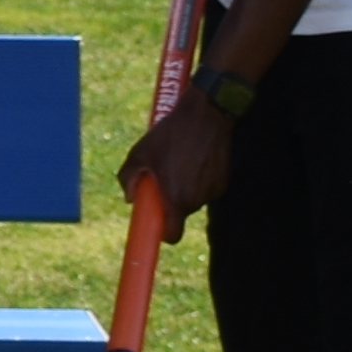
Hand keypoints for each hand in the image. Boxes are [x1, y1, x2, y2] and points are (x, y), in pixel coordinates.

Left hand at [116, 94, 237, 229]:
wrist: (206, 116)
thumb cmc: (169, 135)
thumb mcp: (139, 153)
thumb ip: (128, 179)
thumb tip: (130, 198)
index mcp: (176, 198)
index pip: (173, 235)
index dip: (163, 233)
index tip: (156, 224)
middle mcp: (197, 200)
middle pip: (180, 213)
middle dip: (170, 201)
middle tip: (163, 177)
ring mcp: (213, 191)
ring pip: (193, 200)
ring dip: (184, 188)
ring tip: (178, 162)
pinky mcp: (223, 181)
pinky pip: (206, 189)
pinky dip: (198, 180)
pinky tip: (194, 159)